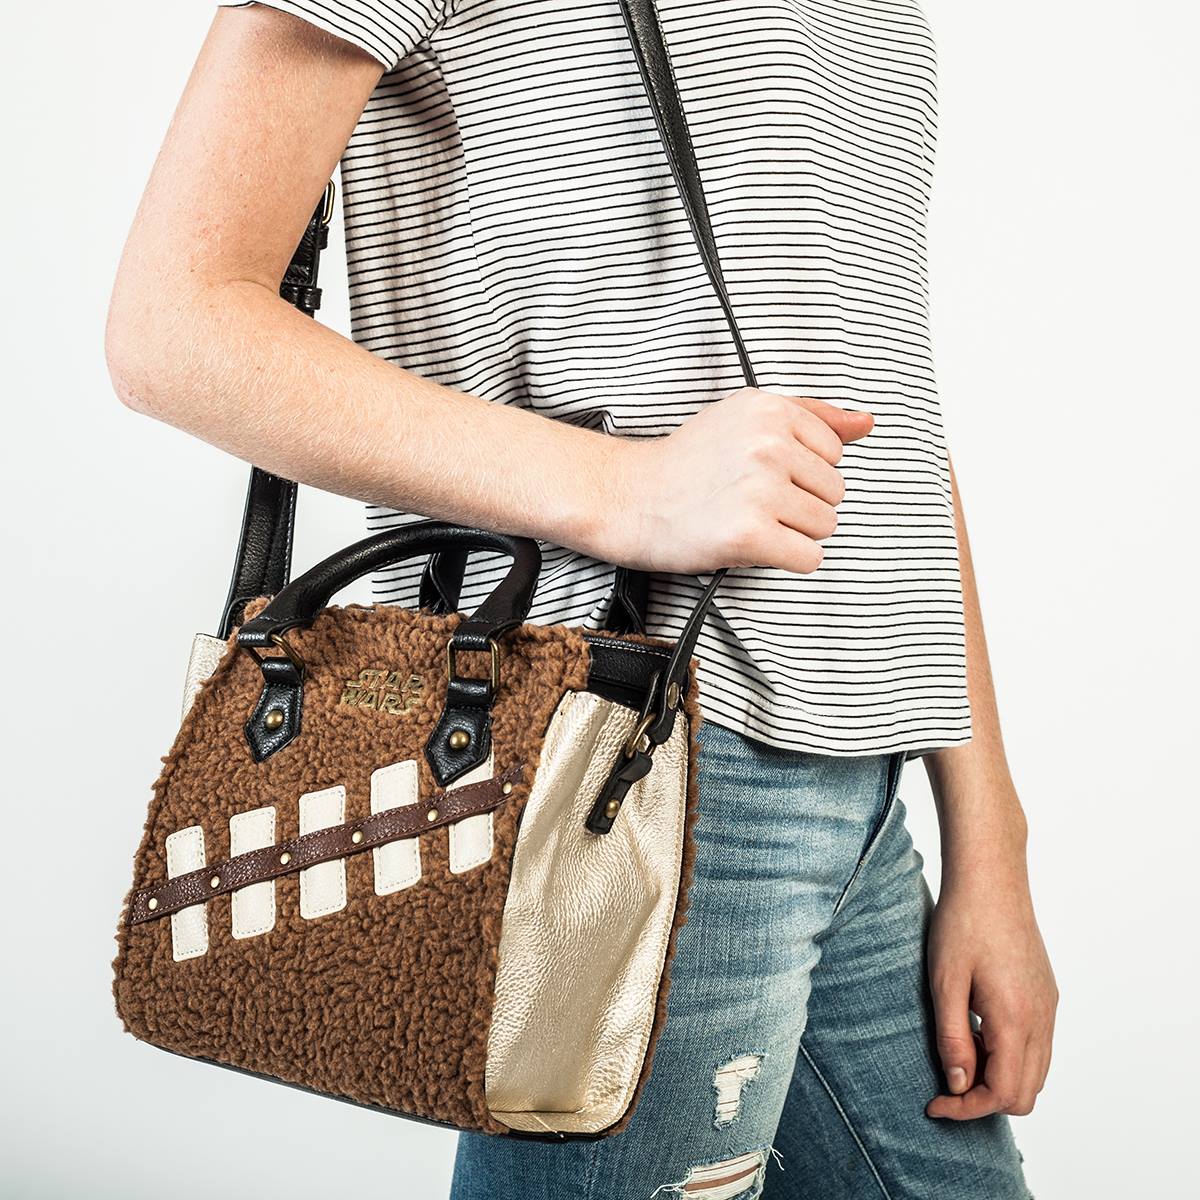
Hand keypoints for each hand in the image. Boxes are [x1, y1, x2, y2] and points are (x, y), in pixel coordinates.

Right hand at [608, 387, 873, 573]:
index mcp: (772, 410)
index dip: (800, 472)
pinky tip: (752, 545)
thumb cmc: (686, 463)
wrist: (628, 497)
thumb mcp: (746, 418)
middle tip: (749, 500)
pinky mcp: (750, 534)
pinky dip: (786, 559)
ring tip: (748, 520)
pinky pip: (808, 558)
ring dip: (792, 533)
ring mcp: (760, 490)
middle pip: (834, 492)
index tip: (758, 474)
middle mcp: (769, 445)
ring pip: (825, 526)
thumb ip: (813, 417)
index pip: (834, 454)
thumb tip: (867, 423)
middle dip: (799, 504)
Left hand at [925, 854, 1057, 1119]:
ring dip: (999, 1077)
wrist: (991, 877)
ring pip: (1035, 1072)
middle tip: (945, 1080)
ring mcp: (1049, 1007)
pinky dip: (1010, 1055)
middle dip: (985, 1099)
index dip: (966, 1108)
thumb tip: (957, 1085)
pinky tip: (978, 1028)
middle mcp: (1042, 1019)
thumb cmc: (962, 922)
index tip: (934, 1104)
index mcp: (1017, 1019)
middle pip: (1025, 1093)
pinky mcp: (1047, 994)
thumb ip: (954, 1038)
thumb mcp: (945, 982)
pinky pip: (1038, 1046)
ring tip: (960, 1048)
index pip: (1003, 1094)